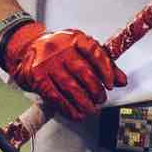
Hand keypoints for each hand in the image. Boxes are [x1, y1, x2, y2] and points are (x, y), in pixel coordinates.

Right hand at [0, 22, 123, 119]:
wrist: (29, 48)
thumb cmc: (60, 50)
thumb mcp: (81, 50)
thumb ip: (103, 63)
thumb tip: (121, 81)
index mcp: (74, 38)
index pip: (94, 52)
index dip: (106, 70)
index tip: (111, 84)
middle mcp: (60, 48)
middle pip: (83, 71)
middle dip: (95, 90)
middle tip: (100, 99)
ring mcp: (47, 62)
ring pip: (70, 86)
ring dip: (83, 102)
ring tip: (91, 109)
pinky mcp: (37, 77)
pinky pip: (55, 96)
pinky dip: (67, 108)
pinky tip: (76, 113)